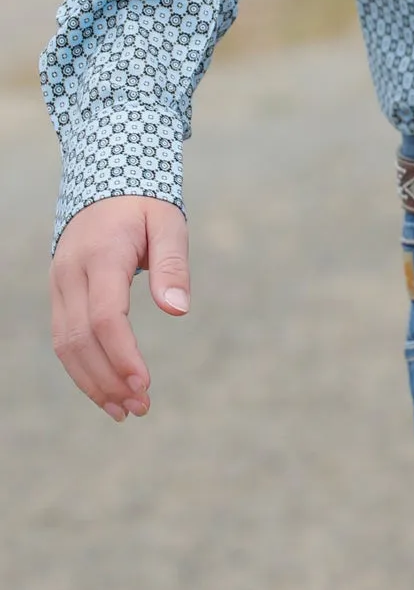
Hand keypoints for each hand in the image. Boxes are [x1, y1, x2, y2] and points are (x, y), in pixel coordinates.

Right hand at [49, 196, 189, 421]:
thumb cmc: (143, 202)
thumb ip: (172, 263)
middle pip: (80, 339)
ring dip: (93, 382)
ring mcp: (59, 284)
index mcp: (101, 255)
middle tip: (141, 407)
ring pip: (65, 346)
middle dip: (109, 379)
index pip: (105, 316)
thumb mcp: (168, 221)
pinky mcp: (59, 294)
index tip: (145, 383)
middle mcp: (71, 273)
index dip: (122, 355)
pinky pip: (64, 338)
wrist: (104, 180)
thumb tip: (178, 309)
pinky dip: (82, 369)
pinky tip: (106, 390)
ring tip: (125, 410)